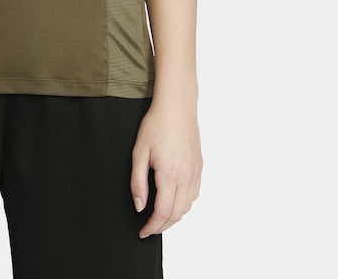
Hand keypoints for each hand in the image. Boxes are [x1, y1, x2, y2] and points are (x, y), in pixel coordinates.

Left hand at [130, 98, 202, 237]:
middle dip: (162, 226)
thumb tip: (140, 206)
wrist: (177, 106)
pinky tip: (173, 200)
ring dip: (174, 216)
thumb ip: (138, 182)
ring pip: (187, 206)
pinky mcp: (199, 167)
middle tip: (149, 228)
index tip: (143, 231)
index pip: (163, 212)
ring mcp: (195, 172)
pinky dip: (184, 204)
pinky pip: (194, 194)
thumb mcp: (139, 152)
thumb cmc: (156, 124)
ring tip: (159, 217)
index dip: (152, 226)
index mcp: (170, 174)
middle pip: (177, 214)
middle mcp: (187, 177)